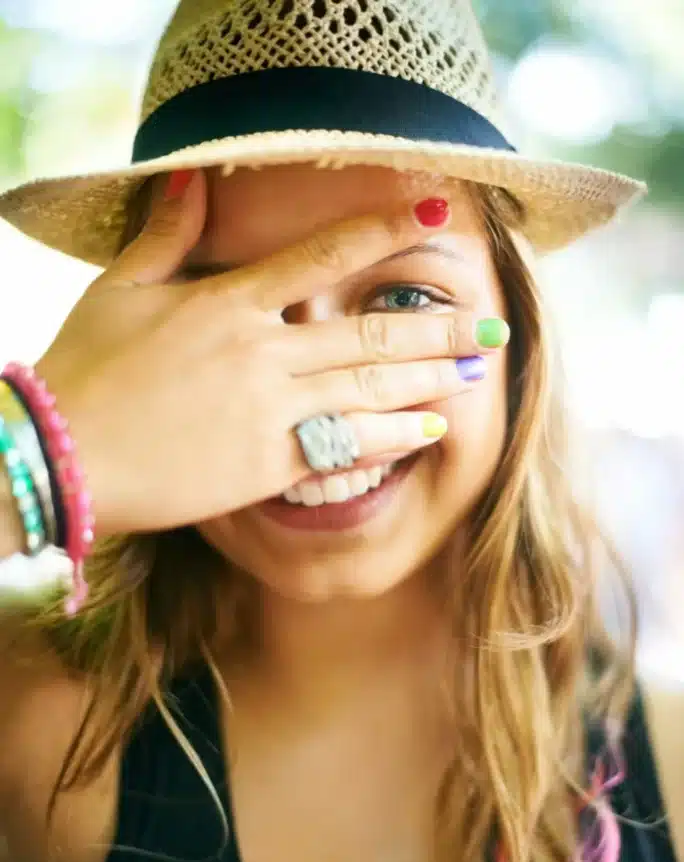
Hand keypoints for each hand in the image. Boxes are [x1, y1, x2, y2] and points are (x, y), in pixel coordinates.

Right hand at [36, 170, 497, 536]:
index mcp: (228, 302)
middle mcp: (262, 352)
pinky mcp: (268, 464)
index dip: (384, 230)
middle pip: (369, 332)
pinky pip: (348, 446)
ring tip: (476, 367)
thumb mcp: (117, 290)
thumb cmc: (83, 372)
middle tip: (490, 320)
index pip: (322, 255)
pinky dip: (394, 436)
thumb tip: (190, 178)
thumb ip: (166, 236)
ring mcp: (270, 411)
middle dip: (437, 325)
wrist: (65, 457)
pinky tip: (432, 428)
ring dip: (431, 377)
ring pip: (370, 389)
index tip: (437, 219)